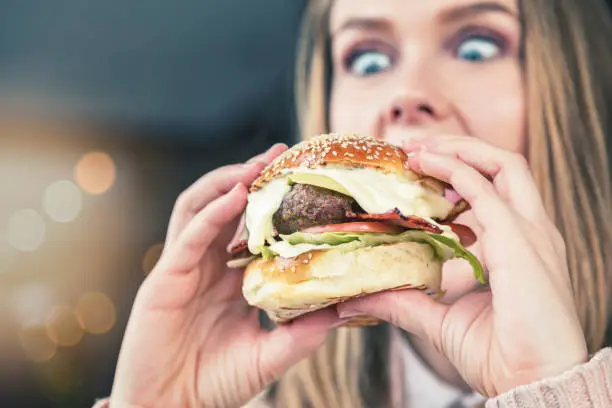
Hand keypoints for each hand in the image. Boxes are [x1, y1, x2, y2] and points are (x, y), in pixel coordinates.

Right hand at [110, 143, 343, 407]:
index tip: (302, 181)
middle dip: (249, 177)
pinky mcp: (164, 279)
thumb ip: (303, 333)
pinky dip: (211, 213)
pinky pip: (187, 237)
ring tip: (256, 165)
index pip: (249, 227)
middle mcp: (206, 265)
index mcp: (229, 278)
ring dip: (226, 182)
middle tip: (280, 154)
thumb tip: (346, 309)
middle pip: (223, 206)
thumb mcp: (269, 356)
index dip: (272, 203)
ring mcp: (183, 268)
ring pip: (198, 208)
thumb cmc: (216, 385)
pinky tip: (234, 197)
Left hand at [336, 135, 587, 396]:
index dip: (457, 172)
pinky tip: (425, 163)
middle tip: (413, 147)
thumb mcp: (440, 320)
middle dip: (459, 147)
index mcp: (520, 246)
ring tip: (415, 147)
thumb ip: (404, 303)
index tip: (416, 168)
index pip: (495, 190)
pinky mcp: (521, 242)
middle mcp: (532, 232)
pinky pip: (487, 190)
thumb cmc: (500, 356)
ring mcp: (532, 233)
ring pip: (503, 164)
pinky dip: (455, 168)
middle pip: (504, 165)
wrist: (535, 384)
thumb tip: (359, 298)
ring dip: (457, 148)